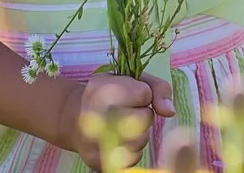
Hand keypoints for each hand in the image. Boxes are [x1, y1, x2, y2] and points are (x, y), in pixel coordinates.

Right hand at [58, 72, 175, 171]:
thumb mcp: (132, 80)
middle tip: (128, 112)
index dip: (144, 94)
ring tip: (123, 126)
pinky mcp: (97, 162)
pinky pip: (132, 159)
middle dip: (143, 115)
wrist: (74, 118)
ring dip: (139, 134)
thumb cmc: (111, 95)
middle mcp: (95, 115)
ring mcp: (94, 141)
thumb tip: (170, 111)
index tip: (131, 95)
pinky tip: (119, 141)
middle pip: (144, 119)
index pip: (144, 94)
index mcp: (103, 89)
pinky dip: (132, 151)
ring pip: (140, 141)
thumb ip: (157, 88)